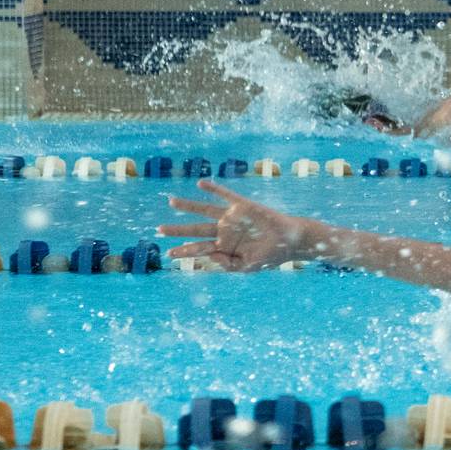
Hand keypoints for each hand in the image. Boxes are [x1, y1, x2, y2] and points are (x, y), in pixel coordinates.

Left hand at [157, 180, 314, 270]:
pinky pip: (225, 195)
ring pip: (205, 210)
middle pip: (196, 229)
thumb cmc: (270, 256)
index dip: (185, 251)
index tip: (169, 254)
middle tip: (158, 230)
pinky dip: (214, 189)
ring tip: (170, 202)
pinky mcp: (243, 205)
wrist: (291, 241)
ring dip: (188, 206)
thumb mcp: (248, 266)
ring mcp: (232, 217)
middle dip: (178, 230)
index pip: (200, 248)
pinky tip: (201, 183)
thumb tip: (206, 259)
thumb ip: (227, 264)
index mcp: (225, 246)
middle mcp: (225, 231)